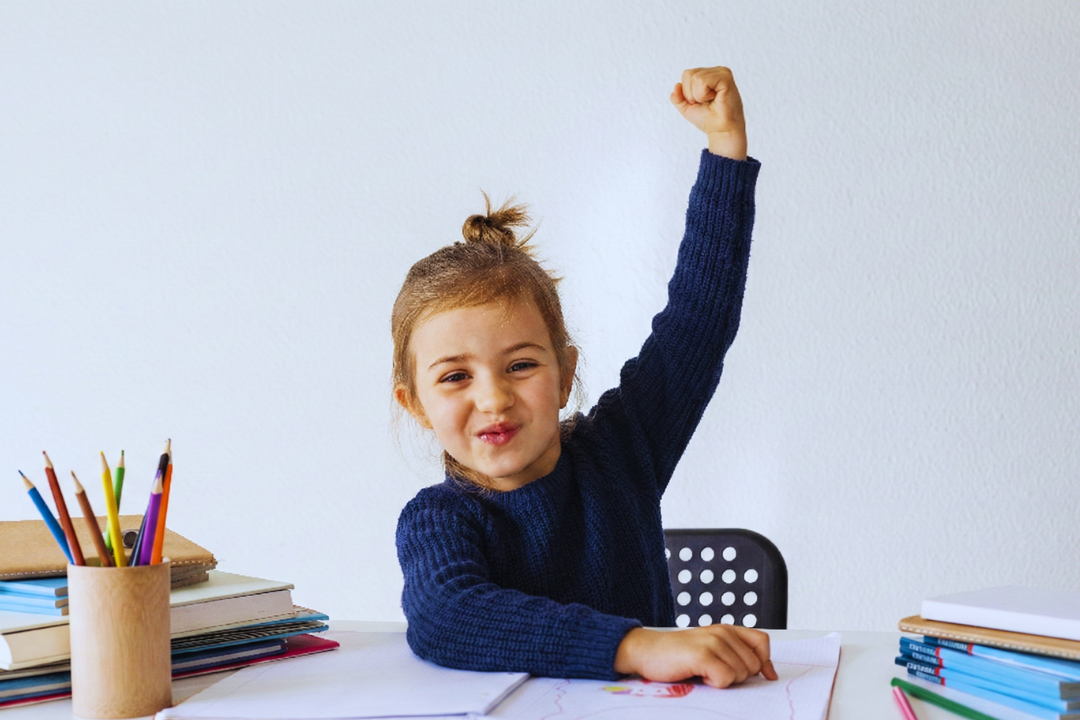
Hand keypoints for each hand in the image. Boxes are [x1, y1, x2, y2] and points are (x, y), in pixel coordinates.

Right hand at [613, 625, 777, 687]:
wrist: (646, 651)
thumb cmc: (677, 654)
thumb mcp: (711, 648)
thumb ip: (736, 653)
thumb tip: (766, 672)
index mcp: (726, 629)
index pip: (762, 642)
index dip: (765, 662)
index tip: (764, 675)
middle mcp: (722, 632)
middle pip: (753, 664)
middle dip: (739, 675)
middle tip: (715, 672)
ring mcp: (713, 642)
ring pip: (740, 674)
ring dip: (724, 680)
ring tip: (704, 672)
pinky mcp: (702, 655)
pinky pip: (725, 679)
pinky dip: (714, 684)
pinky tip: (700, 675)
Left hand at [670, 66, 746, 159]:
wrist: (721, 130)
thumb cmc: (708, 119)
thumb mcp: (686, 108)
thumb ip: (677, 97)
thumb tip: (676, 85)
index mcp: (706, 75)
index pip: (686, 74)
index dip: (687, 92)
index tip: (700, 102)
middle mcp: (714, 71)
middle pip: (688, 74)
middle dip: (691, 94)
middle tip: (705, 102)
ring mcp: (721, 72)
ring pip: (695, 78)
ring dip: (698, 95)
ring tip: (711, 100)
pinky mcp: (726, 77)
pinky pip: (703, 81)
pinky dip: (704, 94)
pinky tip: (715, 98)